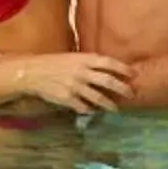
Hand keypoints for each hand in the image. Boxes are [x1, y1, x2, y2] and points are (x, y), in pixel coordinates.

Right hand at [17, 52, 133, 112]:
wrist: (33, 72)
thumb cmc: (54, 63)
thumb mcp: (73, 57)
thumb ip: (88, 63)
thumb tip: (106, 69)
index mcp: (84, 59)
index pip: (109, 63)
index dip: (123, 68)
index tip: (134, 74)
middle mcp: (82, 72)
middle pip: (108, 81)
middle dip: (122, 88)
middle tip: (132, 94)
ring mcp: (75, 86)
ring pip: (98, 98)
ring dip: (109, 104)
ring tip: (116, 109)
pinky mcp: (68, 99)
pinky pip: (84, 107)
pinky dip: (90, 110)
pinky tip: (93, 111)